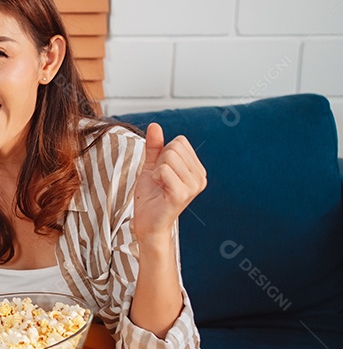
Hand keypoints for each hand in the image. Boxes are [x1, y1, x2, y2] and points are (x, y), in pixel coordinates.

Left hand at [133, 123, 206, 244]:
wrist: (147, 223)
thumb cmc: (151, 196)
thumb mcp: (152, 166)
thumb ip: (154, 146)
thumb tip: (154, 125)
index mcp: (197, 169)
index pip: (179, 141)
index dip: (163, 154)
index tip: (162, 172)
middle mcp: (200, 177)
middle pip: (174, 147)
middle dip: (159, 161)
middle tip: (160, 180)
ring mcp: (193, 186)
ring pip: (168, 157)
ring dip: (157, 170)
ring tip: (160, 186)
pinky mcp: (182, 193)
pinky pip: (163, 169)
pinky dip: (155, 176)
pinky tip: (159, 190)